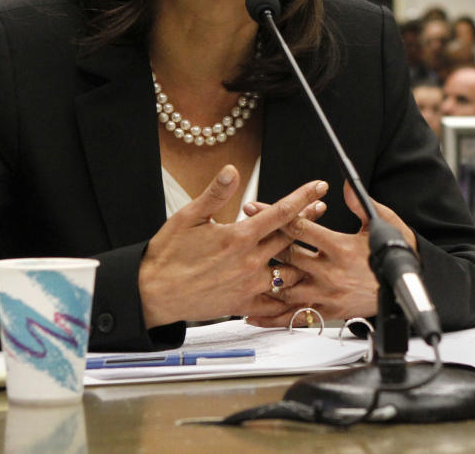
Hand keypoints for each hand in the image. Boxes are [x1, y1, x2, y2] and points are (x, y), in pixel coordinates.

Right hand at [138, 165, 327, 327]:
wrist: (153, 293)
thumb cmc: (168, 254)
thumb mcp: (189, 216)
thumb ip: (216, 193)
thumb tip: (232, 171)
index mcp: (238, 237)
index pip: (280, 213)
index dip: (302, 198)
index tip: (318, 188)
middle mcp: (248, 262)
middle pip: (290, 238)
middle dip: (307, 221)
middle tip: (320, 209)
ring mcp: (248, 285)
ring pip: (289, 271)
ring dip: (300, 258)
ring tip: (310, 248)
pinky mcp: (243, 304)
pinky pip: (275, 301)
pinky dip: (287, 294)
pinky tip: (295, 288)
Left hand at [245, 180, 417, 326]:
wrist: (405, 291)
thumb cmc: (395, 255)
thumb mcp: (379, 225)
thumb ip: (360, 204)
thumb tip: (345, 185)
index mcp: (340, 247)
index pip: (299, 228)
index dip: (275, 214)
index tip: (255, 207)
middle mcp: (329, 272)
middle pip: (286, 256)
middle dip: (261, 242)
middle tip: (238, 232)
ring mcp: (326, 294)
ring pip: (286, 287)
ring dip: (262, 279)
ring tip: (237, 273)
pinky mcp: (327, 312)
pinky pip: (295, 316)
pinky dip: (272, 317)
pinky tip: (253, 315)